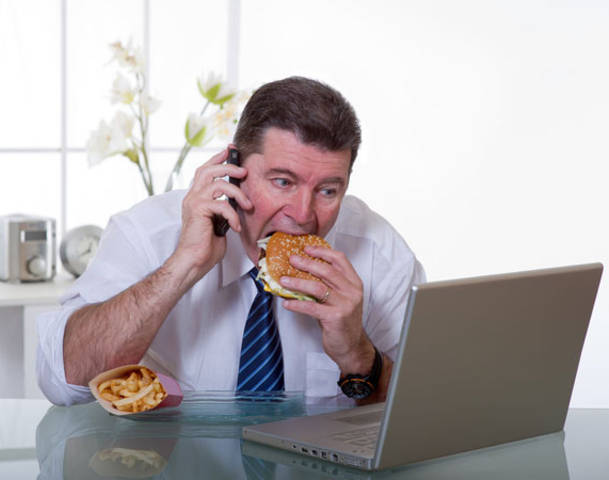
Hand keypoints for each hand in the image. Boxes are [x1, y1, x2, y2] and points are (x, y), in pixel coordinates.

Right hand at [171, 147, 251, 280]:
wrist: (194, 261)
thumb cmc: (205, 246)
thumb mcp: (219, 222)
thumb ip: (224, 209)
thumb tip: (239, 202)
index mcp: (196, 197)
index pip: (204, 170)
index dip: (217, 159)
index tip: (230, 151)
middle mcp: (192, 197)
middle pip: (208, 170)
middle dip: (229, 167)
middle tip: (244, 172)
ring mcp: (194, 202)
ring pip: (218, 184)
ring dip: (238, 194)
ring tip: (248, 206)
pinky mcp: (198, 211)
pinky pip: (222, 204)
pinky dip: (233, 215)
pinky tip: (236, 227)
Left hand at [280, 246, 374, 374]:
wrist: (351, 347)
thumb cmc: (342, 321)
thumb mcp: (340, 298)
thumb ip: (328, 284)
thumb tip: (301, 271)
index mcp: (354, 283)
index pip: (340, 259)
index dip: (322, 252)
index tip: (306, 248)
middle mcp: (352, 292)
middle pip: (327, 271)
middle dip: (306, 263)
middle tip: (291, 259)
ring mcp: (345, 304)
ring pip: (317, 287)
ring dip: (297, 282)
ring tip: (283, 280)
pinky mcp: (336, 318)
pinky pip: (311, 307)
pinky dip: (296, 304)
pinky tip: (287, 303)